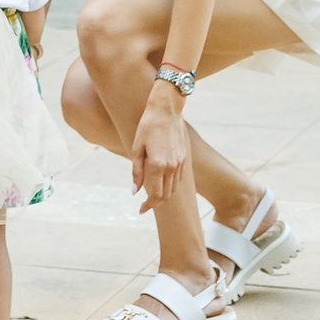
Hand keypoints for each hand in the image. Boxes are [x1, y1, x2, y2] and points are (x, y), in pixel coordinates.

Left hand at [131, 88, 190, 207]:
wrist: (167, 110)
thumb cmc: (147, 126)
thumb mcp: (136, 148)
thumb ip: (137, 172)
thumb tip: (135, 191)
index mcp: (157, 165)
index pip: (155, 195)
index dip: (148, 205)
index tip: (140, 210)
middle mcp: (171, 167)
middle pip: (166, 196)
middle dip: (155, 203)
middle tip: (144, 203)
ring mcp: (180, 164)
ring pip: (173, 189)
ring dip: (163, 194)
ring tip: (151, 192)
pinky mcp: (184, 159)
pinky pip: (178, 179)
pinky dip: (170, 185)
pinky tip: (161, 180)